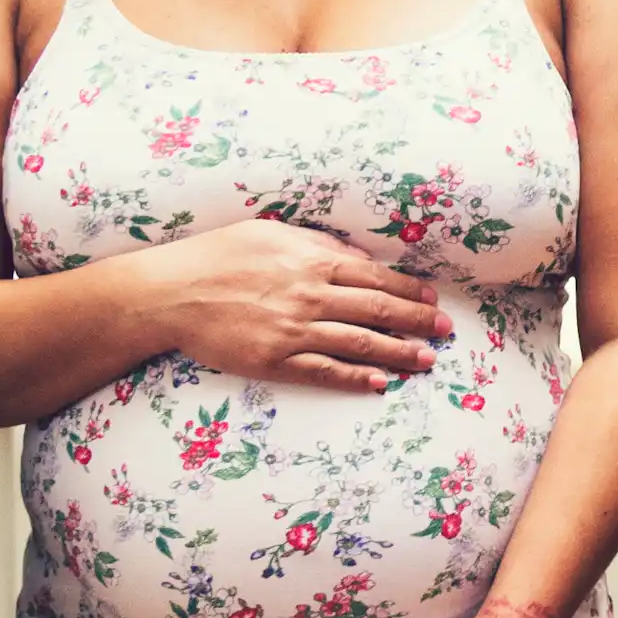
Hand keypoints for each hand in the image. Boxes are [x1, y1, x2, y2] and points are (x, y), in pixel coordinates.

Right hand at [149, 220, 452, 392]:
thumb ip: (316, 244)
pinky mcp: (276, 360)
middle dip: (417, 321)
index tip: (432, 298)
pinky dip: (356, 378)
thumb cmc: (218, 256)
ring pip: (360, 343)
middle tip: (445, 331)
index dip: (409, 289)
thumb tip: (356, 256)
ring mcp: (294, 330)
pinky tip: (381, 384)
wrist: (172, 292)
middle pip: (378, 309)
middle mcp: (310, 294)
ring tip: (427, 361)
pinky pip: (324, 371)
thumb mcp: (271, 233)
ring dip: (399, 353)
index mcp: (312, 259)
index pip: (375, 276)